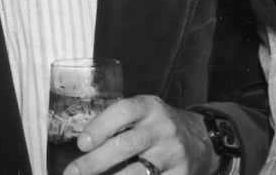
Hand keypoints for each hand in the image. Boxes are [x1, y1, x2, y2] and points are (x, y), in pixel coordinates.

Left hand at [67, 97, 211, 174]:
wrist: (203, 139)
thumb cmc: (160, 126)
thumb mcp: (145, 113)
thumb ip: (119, 123)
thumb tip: (83, 146)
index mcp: (149, 107)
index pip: (122, 112)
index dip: (100, 127)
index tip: (81, 143)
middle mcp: (162, 128)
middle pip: (125, 146)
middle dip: (94, 162)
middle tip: (72, 172)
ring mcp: (173, 154)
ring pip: (137, 173)